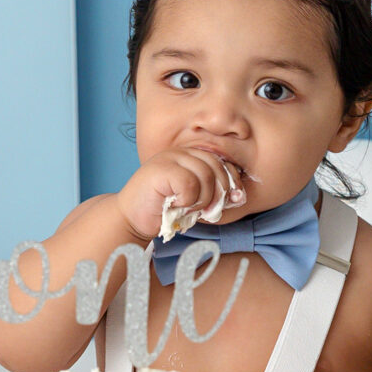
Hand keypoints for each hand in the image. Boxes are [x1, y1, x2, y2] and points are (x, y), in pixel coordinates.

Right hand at [117, 147, 244, 242]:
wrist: (132, 218)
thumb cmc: (164, 210)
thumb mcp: (196, 200)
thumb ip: (215, 194)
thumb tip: (239, 196)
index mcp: (191, 156)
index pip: (222, 163)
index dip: (231, 183)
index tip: (232, 201)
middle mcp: (181, 152)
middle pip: (216, 168)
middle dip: (217, 195)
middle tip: (205, 212)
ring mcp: (169, 158)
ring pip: (205, 175)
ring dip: (201, 200)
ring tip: (187, 208)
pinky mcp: (160, 169)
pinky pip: (189, 183)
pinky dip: (187, 200)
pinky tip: (175, 204)